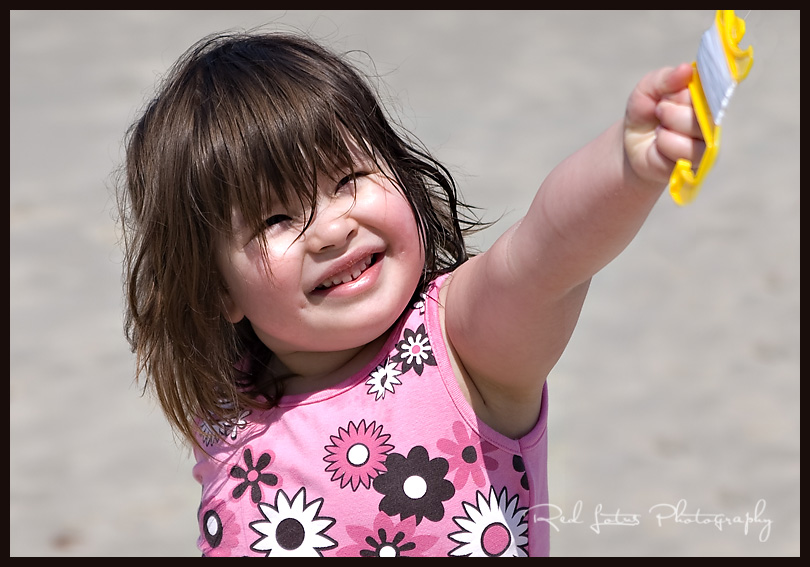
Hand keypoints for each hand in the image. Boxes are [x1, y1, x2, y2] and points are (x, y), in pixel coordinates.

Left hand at [623, 63, 705, 185]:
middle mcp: (712, 118)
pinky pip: (684, 152)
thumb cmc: (645, 112)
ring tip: (659, 128)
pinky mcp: (698, 163)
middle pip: (703, 110)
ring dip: (667, 128)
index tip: (670, 92)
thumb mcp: (647, 89)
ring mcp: (707, 142)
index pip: (712, 86)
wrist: (631, 143)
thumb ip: (665, 78)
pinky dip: (664, 145)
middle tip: (659, 111)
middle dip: (670, 109)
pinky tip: (659, 143)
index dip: (689, 89)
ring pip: (694, 133)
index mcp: (705, 95)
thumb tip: (685, 69)